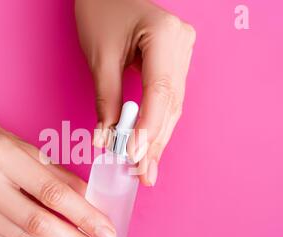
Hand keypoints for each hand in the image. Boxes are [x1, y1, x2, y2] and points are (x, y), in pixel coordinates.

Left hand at [76, 0, 195, 185]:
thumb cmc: (101, 11)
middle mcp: (182, 44)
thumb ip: (107, 99)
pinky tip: (150, 146)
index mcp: (165, 35)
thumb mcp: (100, 57)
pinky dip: (157, 123)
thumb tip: (107, 139)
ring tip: (145, 168)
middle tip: (142, 174)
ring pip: (172, 105)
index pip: (160, 91)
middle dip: (154, 141)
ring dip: (157, 138)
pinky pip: (168, 98)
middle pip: (170, 103)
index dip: (148, 128)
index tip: (134, 156)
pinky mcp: (176, 61)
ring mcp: (183, 53)